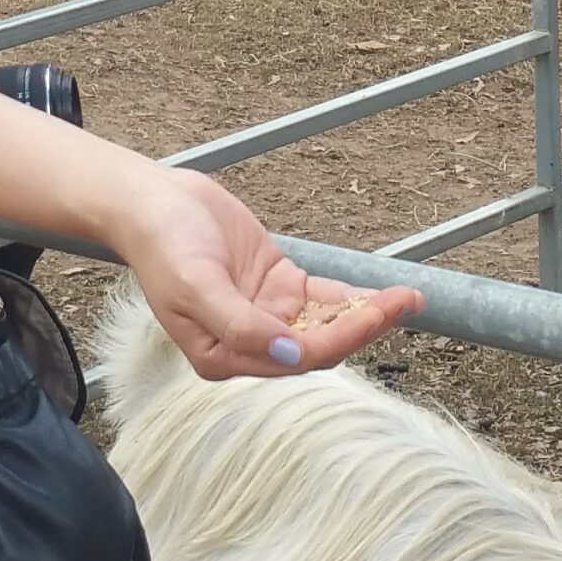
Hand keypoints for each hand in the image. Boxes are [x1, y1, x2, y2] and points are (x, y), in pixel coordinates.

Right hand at [109, 165, 422, 380]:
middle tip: (405, 301)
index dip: (339, 339)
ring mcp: (267, 313)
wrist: (152, 201)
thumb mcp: (196, 285)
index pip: (295, 359)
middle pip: (319, 344)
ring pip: (327, 322)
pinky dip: (352, 296)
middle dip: (364, 326)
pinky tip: (384, 293)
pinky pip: (322, 298)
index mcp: (225, 355)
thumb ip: (242, 325)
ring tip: (410, 297)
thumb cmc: (164, 245)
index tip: (372, 314)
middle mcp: (250, 342)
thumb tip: (291, 355)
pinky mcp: (277, 285)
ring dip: (367, 313)